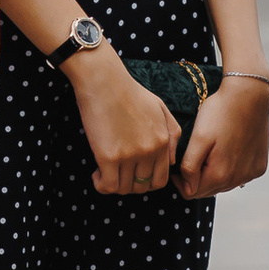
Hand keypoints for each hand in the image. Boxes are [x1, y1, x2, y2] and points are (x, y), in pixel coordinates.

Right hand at [68, 44, 181, 194]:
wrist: (104, 80)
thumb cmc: (129, 91)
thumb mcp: (160, 108)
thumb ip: (172, 134)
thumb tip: (171, 162)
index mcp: (162, 141)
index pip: (160, 179)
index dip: (146, 182)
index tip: (133, 173)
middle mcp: (149, 151)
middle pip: (143, 186)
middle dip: (130, 185)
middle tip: (118, 173)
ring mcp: (129, 155)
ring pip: (125, 189)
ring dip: (115, 184)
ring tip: (105, 171)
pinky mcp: (108, 156)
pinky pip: (108, 186)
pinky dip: (101, 185)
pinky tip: (96, 174)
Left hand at [178, 73, 268, 198]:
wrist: (249, 95)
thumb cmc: (220, 112)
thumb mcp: (198, 138)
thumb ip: (190, 167)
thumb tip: (187, 187)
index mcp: (219, 175)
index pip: (191, 193)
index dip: (180, 181)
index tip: (177, 166)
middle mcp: (238, 179)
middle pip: (208, 190)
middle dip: (197, 179)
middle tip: (193, 156)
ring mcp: (250, 174)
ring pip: (224, 185)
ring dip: (214, 174)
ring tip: (210, 151)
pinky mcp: (260, 166)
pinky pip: (239, 176)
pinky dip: (231, 169)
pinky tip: (228, 151)